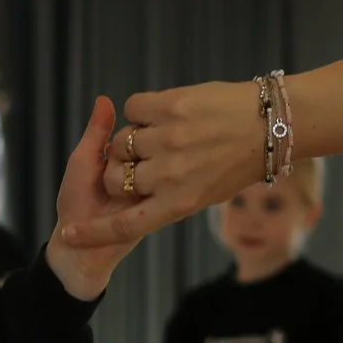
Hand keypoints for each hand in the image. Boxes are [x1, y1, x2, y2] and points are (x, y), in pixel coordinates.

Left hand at [43, 96, 141, 299]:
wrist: (79, 249)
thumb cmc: (76, 203)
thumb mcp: (82, 162)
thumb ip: (95, 133)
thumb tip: (106, 98)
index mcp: (127, 157)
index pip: (139, 130)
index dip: (127, 136)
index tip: (109, 152)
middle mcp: (145, 170)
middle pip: (151, 145)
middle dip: (132, 155)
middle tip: (108, 177)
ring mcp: (155, 188)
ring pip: (157, 163)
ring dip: (138, 172)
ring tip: (112, 193)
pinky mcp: (161, 207)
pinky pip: (163, 187)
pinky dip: (145, 187)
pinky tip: (123, 196)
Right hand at [58, 79, 270, 249]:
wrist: (273, 122)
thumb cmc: (241, 160)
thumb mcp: (207, 192)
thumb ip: (169, 196)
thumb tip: (135, 189)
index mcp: (180, 203)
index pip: (125, 225)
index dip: (92, 233)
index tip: (69, 236)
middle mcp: (171, 174)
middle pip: (114, 177)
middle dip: (117, 169)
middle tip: (140, 159)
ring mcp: (169, 138)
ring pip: (121, 140)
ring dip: (134, 137)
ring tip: (165, 132)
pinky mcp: (171, 105)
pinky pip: (133, 107)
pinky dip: (142, 110)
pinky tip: (166, 112)